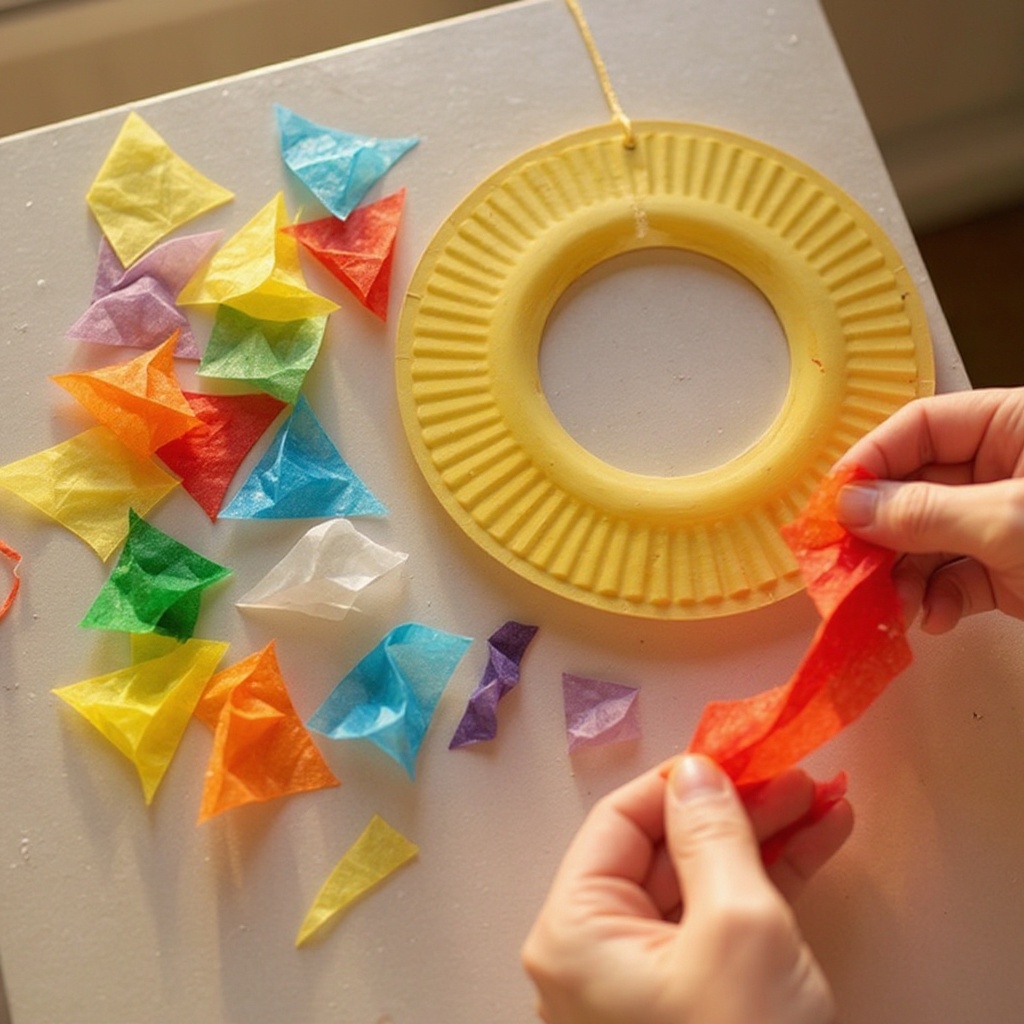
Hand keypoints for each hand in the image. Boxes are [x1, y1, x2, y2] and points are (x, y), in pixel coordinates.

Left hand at [521, 755, 851, 1023]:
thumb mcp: (737, 925)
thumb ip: (713, 833)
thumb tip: (696, 767)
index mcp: (575, 929)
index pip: (621, 820)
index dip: (684, 781)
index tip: (745, 754)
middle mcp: (595, 952)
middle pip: (665, 850)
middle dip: (738, 810)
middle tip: (798, 776)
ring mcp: (644, 983)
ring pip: (701, 884)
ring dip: (764, 842)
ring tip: (823, 801)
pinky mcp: (691, 1004)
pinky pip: (721, 926)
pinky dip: (769, 886)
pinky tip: (819, 844)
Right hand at [837, 387, 1023, 632]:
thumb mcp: (1011, 520)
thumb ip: (923, 512)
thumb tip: (846, 506)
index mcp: (1014, 426)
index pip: (921, 427)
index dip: (871, 459)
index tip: (833, 502)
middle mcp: (1004, 469)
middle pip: (916, 487)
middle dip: (881, 529)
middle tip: (845, 566)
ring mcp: (1006, 523)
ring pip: (929, 538)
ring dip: (902, 574)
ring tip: (886, 605)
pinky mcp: (1014, 571)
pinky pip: (956, 578)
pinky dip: (937, 600)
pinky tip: (930, 619)